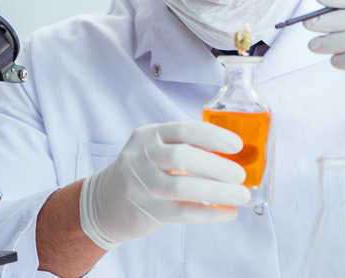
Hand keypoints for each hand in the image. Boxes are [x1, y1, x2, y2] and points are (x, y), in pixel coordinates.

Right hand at [79, 122, 250, 249]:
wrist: (103, 202)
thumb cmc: (143, 171)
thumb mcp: (156, 150)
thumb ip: (186, 147)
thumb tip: (233, 155)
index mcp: (148, 135)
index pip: (184, 130)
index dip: (213, 137)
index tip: (236, 145)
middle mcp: (140, 157)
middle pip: (182, 158)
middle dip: (216, 166)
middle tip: (240, 174)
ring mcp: (140, 185)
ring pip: (182, 188)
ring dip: (218, 192)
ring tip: (241, 195)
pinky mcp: (144, 212)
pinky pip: (182, 213)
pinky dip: (209, 213)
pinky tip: (228, 212)